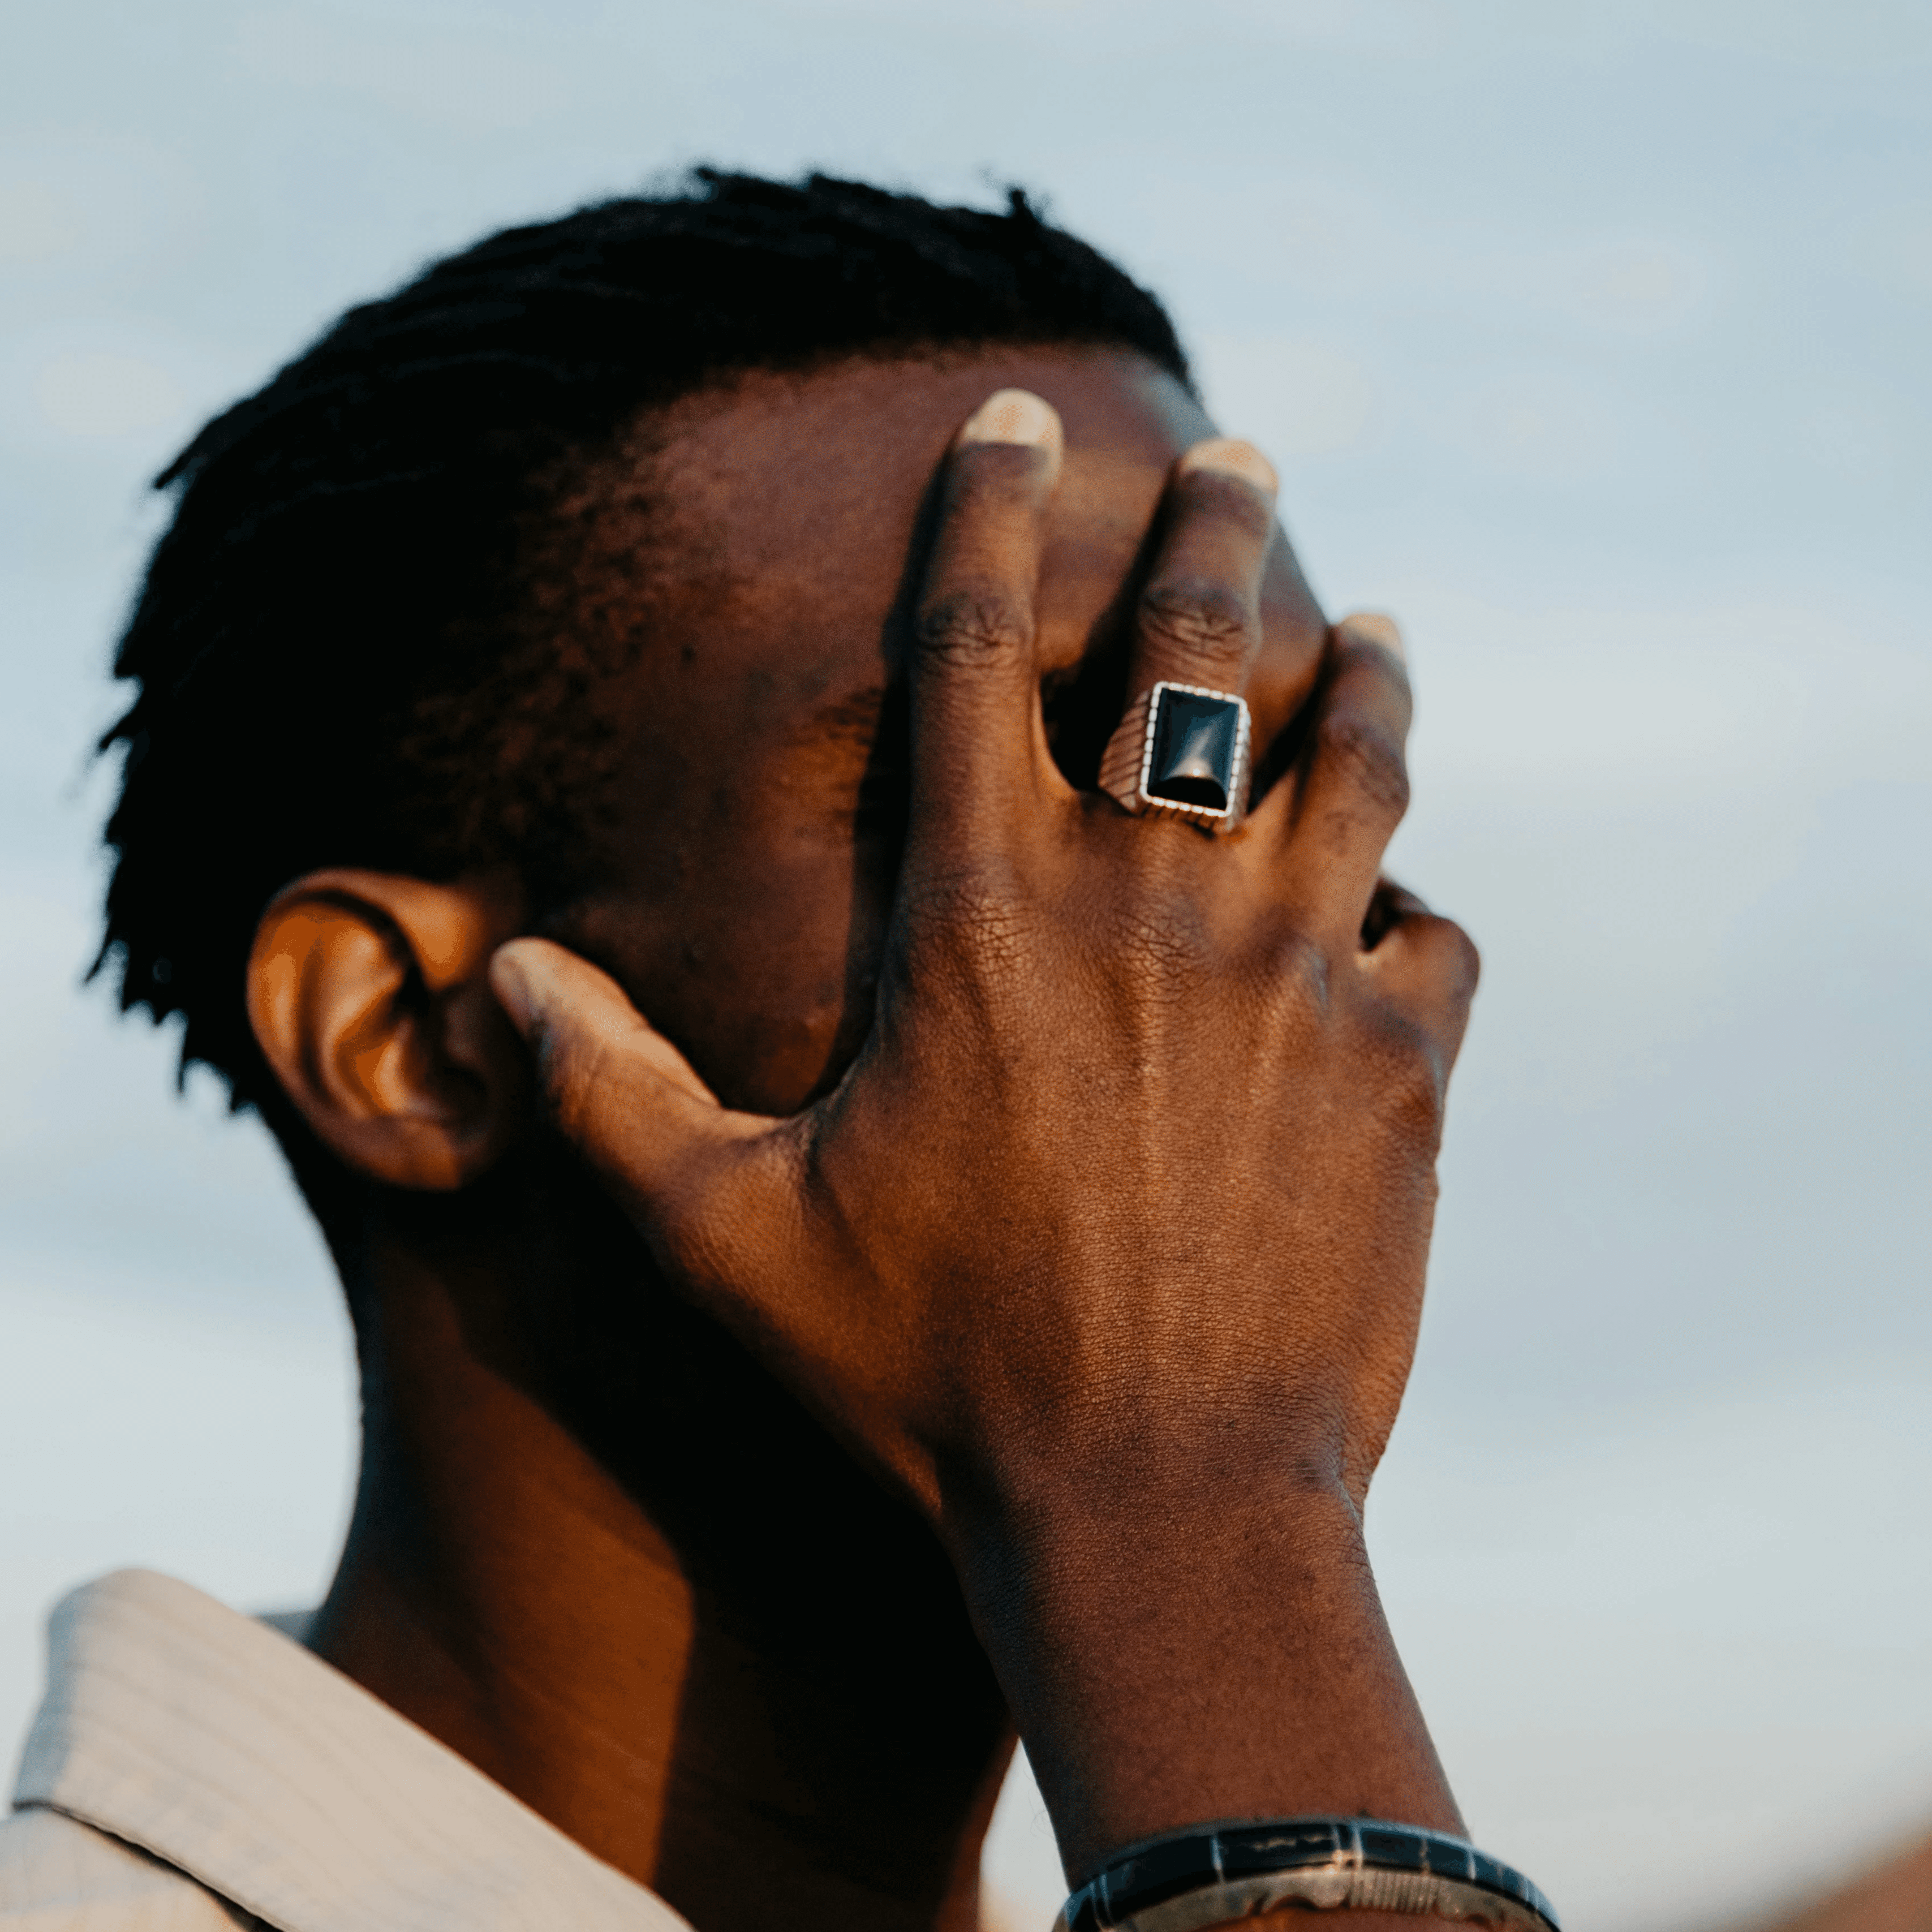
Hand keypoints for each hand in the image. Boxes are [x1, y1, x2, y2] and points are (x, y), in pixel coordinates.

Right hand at [489, 389, 1475, 1559]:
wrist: (1155, 1512)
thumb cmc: (925, 1383)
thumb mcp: (724, 1243)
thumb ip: (608, 1094)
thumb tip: (498, 977)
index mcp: (980, 916)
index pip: (972, 643)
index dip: (985, 507)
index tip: (1012, 419)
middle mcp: (1149, 905)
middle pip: (1196, 651)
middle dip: (1212, 528)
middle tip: (1237, 455)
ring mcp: (1296, 975)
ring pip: (1358, 759)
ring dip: (1362, 678)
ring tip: (1372, 632)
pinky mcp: (1402, 1068)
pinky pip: (1433, 937)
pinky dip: (1414, 912)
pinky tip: (1402, 914)